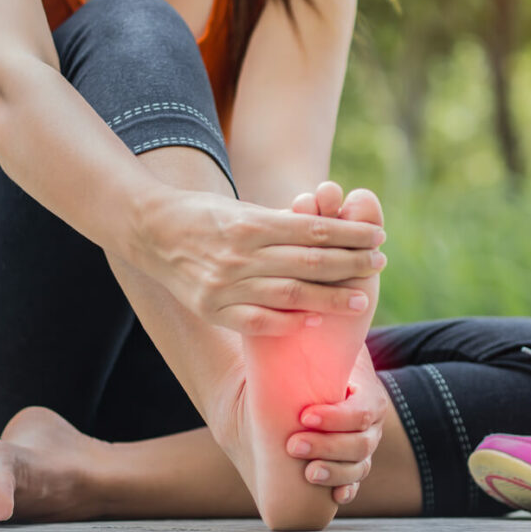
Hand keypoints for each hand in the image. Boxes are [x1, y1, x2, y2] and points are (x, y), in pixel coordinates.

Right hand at [129, 185, 386, 335]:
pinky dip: (289, 323)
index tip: (378, 238)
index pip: (314, 230)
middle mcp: (240, 253)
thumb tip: (329, 228)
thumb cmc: (206, 215)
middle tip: (380, 265)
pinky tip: (314, 322)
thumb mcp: (243, 208)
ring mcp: (225, 284)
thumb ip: (281, 222)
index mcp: (251, 222)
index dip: (350, 235)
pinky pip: (258, 322)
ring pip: (290, 294)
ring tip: (360, 299)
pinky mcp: (212, 309)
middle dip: (351, 264)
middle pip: (310, 262)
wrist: (150, 230)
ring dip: (331, 298)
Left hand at [285, 345, 389, 504]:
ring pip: (359, 467)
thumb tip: (304, 316)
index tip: (304, 415)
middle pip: (361, 443)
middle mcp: (371, 424)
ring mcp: (363, 447)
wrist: (306, 383)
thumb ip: (317, 339)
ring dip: (334, 472)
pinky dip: (346, 491)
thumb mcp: (318, 348)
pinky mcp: (349, 466)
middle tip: (293, 444)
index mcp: (368, 394)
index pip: (362, 412)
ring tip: (307, 472)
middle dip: (328, 446)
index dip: (336, 418)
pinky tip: (333, 496)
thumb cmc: (311, 362)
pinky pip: (354, 484)